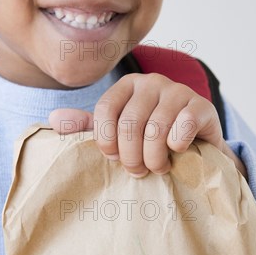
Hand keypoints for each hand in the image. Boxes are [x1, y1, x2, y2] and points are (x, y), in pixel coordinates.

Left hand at [49, 73, 246, 178]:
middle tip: (137, 171)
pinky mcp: (202, 106)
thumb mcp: (118, 134)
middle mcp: (151, 82)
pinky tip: (178, 152)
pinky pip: (183, 126)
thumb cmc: (150, 141)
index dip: (106, 142)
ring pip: (155, 130)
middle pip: (130, 124)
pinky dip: (178, 146)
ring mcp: (178, 91)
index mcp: (126, 86)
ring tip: (157, 168)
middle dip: (131, 157)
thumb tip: (53, 118)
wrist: (195, 148)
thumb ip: (88, 128)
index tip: (113, 158)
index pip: (105, 112)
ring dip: (154, 158)